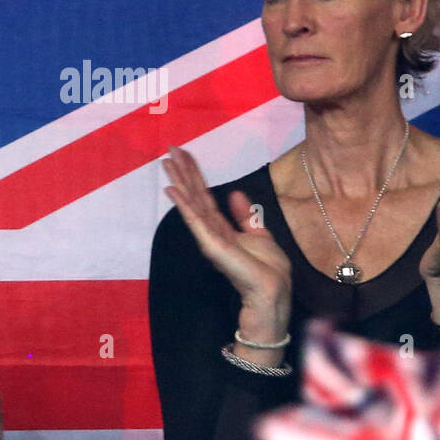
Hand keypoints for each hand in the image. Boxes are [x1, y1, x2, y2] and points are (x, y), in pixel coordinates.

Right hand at [162, 145, 291, 315]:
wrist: (272, 291)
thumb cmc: (268, 269)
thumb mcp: (259, 235)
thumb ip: (246, 216)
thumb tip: (234, 193)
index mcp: (222, 228)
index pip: (205, 197)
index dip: (196, 175)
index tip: (185, 154)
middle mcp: (211, 231)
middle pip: (195, 195)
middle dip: (183, 172)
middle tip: (171, 148)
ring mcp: (209, 237)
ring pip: (192, 203)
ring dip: (179, 181)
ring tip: (167, 160)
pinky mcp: (211, 245)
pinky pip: (195, 220)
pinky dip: (183, 204)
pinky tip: (172, 188)